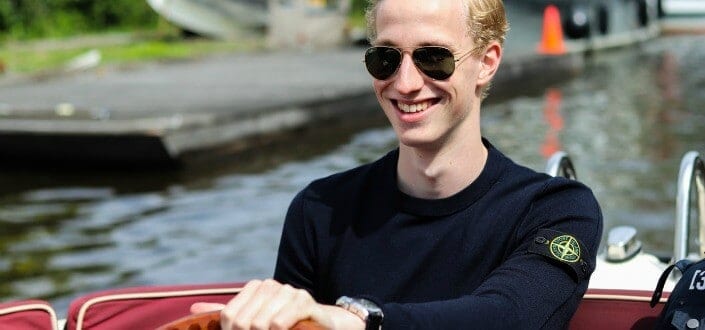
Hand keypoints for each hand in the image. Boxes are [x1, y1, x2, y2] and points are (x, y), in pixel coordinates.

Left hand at [190, 279, 364, 329]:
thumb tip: (193, 308)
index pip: (231, 316)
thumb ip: (227, 314)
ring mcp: (288, 292)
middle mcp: (272, 285)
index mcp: (257, 288)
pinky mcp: (304, 301)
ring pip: (262, 323)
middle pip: (246, 322)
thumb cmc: (286, 325)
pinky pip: (281, 321)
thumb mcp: (254, 321)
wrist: (323, 325)